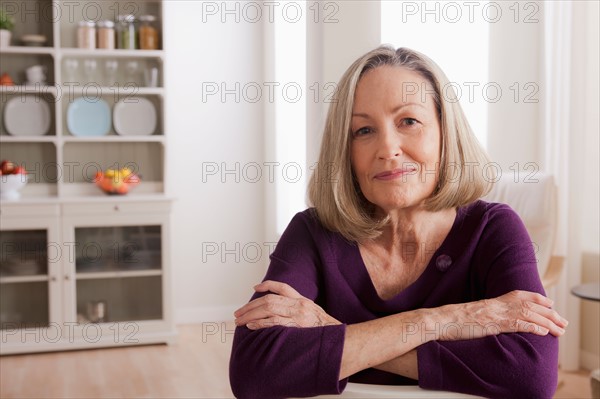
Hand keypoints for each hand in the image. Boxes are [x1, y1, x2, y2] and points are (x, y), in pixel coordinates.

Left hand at [234, 280, 340, 329]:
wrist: (341, 340)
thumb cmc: (327, 330)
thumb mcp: (314, 314)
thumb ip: (300, 310)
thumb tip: (283, 312)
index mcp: (303, 300)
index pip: (283, 287)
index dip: (267, 285)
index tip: (255, 288)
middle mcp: (300, 305)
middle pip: (269, 299)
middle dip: (251, 306)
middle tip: (238, 313)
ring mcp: (298, 315)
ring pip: (269, 309)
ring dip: (251, 315)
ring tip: (239, 321)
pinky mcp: (297, 327)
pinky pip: (275, 323)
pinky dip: (260, 324)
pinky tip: (251, 326)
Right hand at [434, 290, 567, 340]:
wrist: (438, 320)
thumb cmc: (450, 320)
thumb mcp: (471, 313)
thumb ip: (485, 314)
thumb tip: (491, 319)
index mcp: (491, 301)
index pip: (519, 295)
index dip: (537, 297)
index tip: (550, 302)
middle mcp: (495, 305)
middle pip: (528, 304)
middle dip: (549, 312)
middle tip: (563, 321)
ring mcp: (494, 314)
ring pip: (527, 314)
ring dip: (547, 321)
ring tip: (560, 329)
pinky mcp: (491, 324)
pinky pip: (515, 324)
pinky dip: (532, 327)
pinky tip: (543, 331)